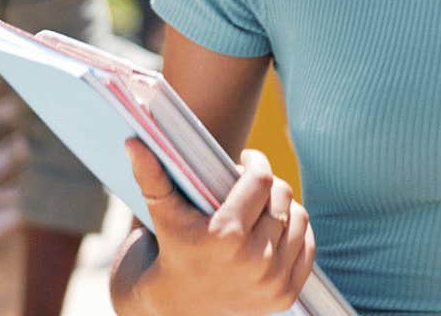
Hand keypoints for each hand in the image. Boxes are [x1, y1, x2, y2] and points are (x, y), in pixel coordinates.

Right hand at [111, 140, 313, 315]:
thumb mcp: (162, 214)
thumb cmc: (169, 252)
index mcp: (225, 236)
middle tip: (249, 186)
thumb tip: (134, 141)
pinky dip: (294, 233)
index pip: (261, 180)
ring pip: (298, 217)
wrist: (175, 311)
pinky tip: (273, 229)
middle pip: (282, 195)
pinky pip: (307, 246)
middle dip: (267, 185)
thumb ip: (150, 175)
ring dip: (283, 207)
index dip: (255, 163)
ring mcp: (272, 282)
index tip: (246, 160)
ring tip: (261, 207)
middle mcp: (254, 262)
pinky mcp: (285, 295)